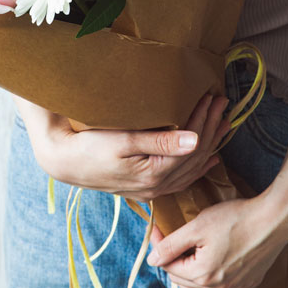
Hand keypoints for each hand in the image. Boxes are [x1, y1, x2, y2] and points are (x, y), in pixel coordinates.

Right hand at [15, 92, 231, 200]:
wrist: (64, 162)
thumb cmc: (89, 146)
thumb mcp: (123, 141)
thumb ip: (160, 142)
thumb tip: (195, 140)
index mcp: (154, 174)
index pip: (192, 146)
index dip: (205, 120)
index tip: (213, 98)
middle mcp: (157, 187)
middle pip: (196, 158)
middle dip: (212, 129)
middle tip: (223, 104)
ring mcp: (152, 189)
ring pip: (191, 169)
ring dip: (210, 145)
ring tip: (223, 124)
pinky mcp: (145, 187)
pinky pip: (181, 178)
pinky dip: (198, 165)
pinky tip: (209, 157)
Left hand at [146, 195, 287, 287]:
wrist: (272, 220)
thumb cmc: (235, 219)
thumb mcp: (197, 227)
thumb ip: (171, 245)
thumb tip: (151, 260)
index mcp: (202, 274)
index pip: (169, 266)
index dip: (159, 247)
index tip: (157, 229)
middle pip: (181, 282)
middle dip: (172, 262)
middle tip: (173, 242)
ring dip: (187, 284)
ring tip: (186, 265)